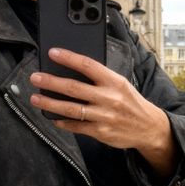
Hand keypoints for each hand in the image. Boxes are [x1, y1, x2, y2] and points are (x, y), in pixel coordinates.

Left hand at [29, 50, 177, 177]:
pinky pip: (77, 126)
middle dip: (51, 82)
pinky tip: (52, 118)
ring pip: (71, 109)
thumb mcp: (121, 85)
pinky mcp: (101, 132)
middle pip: (74, 87)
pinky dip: (63, 122)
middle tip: (35, 77)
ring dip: (50, 103)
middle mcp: (109, 98)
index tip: (52, 52)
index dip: (68, 58)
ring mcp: (104, 116)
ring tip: (36, 98)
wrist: (149, 127)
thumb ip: (100, 78)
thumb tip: (72, 71)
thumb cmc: (130, 103)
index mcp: (114, 81)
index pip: (88, 65)